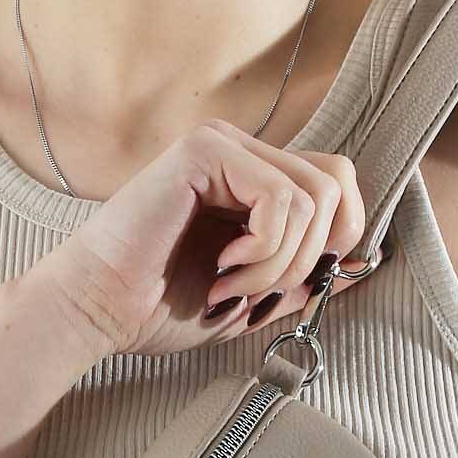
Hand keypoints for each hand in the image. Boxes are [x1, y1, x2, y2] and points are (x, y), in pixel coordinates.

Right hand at [27, 118, 368, 359]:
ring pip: (312, 198)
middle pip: (335, 184)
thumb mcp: (252, 299)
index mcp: (252, 181)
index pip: (336, 183)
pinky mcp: (204, 153)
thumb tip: (357, 268)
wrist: (99, 311)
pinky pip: (279, 199)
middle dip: (311, 257)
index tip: (301, 286)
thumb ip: (299, 278)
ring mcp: (222, 146)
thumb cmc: (160, 308)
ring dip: (280, 263)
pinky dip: (264, 251)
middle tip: (259, 292)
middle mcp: (241, 153)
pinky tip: (224, 269)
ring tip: (231, 287)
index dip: (341, 236)